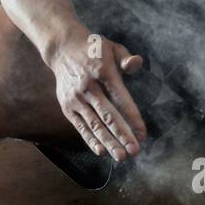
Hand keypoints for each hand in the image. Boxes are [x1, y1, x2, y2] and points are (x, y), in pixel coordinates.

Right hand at [47, 31, 147, 160]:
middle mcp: (88, 87)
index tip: (143, 134)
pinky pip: (80, 126)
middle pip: (107, 115)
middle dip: (122, 135)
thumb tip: (136, 64)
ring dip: (108, 142)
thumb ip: (126, 58)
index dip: (132, 118)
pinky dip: (90, 139)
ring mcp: (76, 99)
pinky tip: (100, 151)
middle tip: (134, 150)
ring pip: (94, 124)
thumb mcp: (112, 48)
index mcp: (102, 72)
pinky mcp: (67, 107)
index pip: (120, 98)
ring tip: (121, 156)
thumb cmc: (93, 50)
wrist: (61, 49)